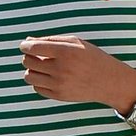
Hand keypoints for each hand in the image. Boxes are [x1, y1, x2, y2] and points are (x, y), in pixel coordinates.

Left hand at [19, 35, 135, 110]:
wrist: (111, 82)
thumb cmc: (93, 58)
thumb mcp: (76, 42)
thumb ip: (51, 40)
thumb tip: (27, 42)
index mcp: (65, 52)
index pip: (31, 48)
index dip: (25, 46)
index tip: (27, 46)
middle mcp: (61, 69)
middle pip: (27, 61)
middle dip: (30, 57)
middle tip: (39, 56)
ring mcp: (59, 84)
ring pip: (28, 76)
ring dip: (32, 70)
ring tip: (43, 68)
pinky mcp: (59, 96)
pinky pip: (37, 88)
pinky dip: (39, 82)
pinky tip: (50, 78)